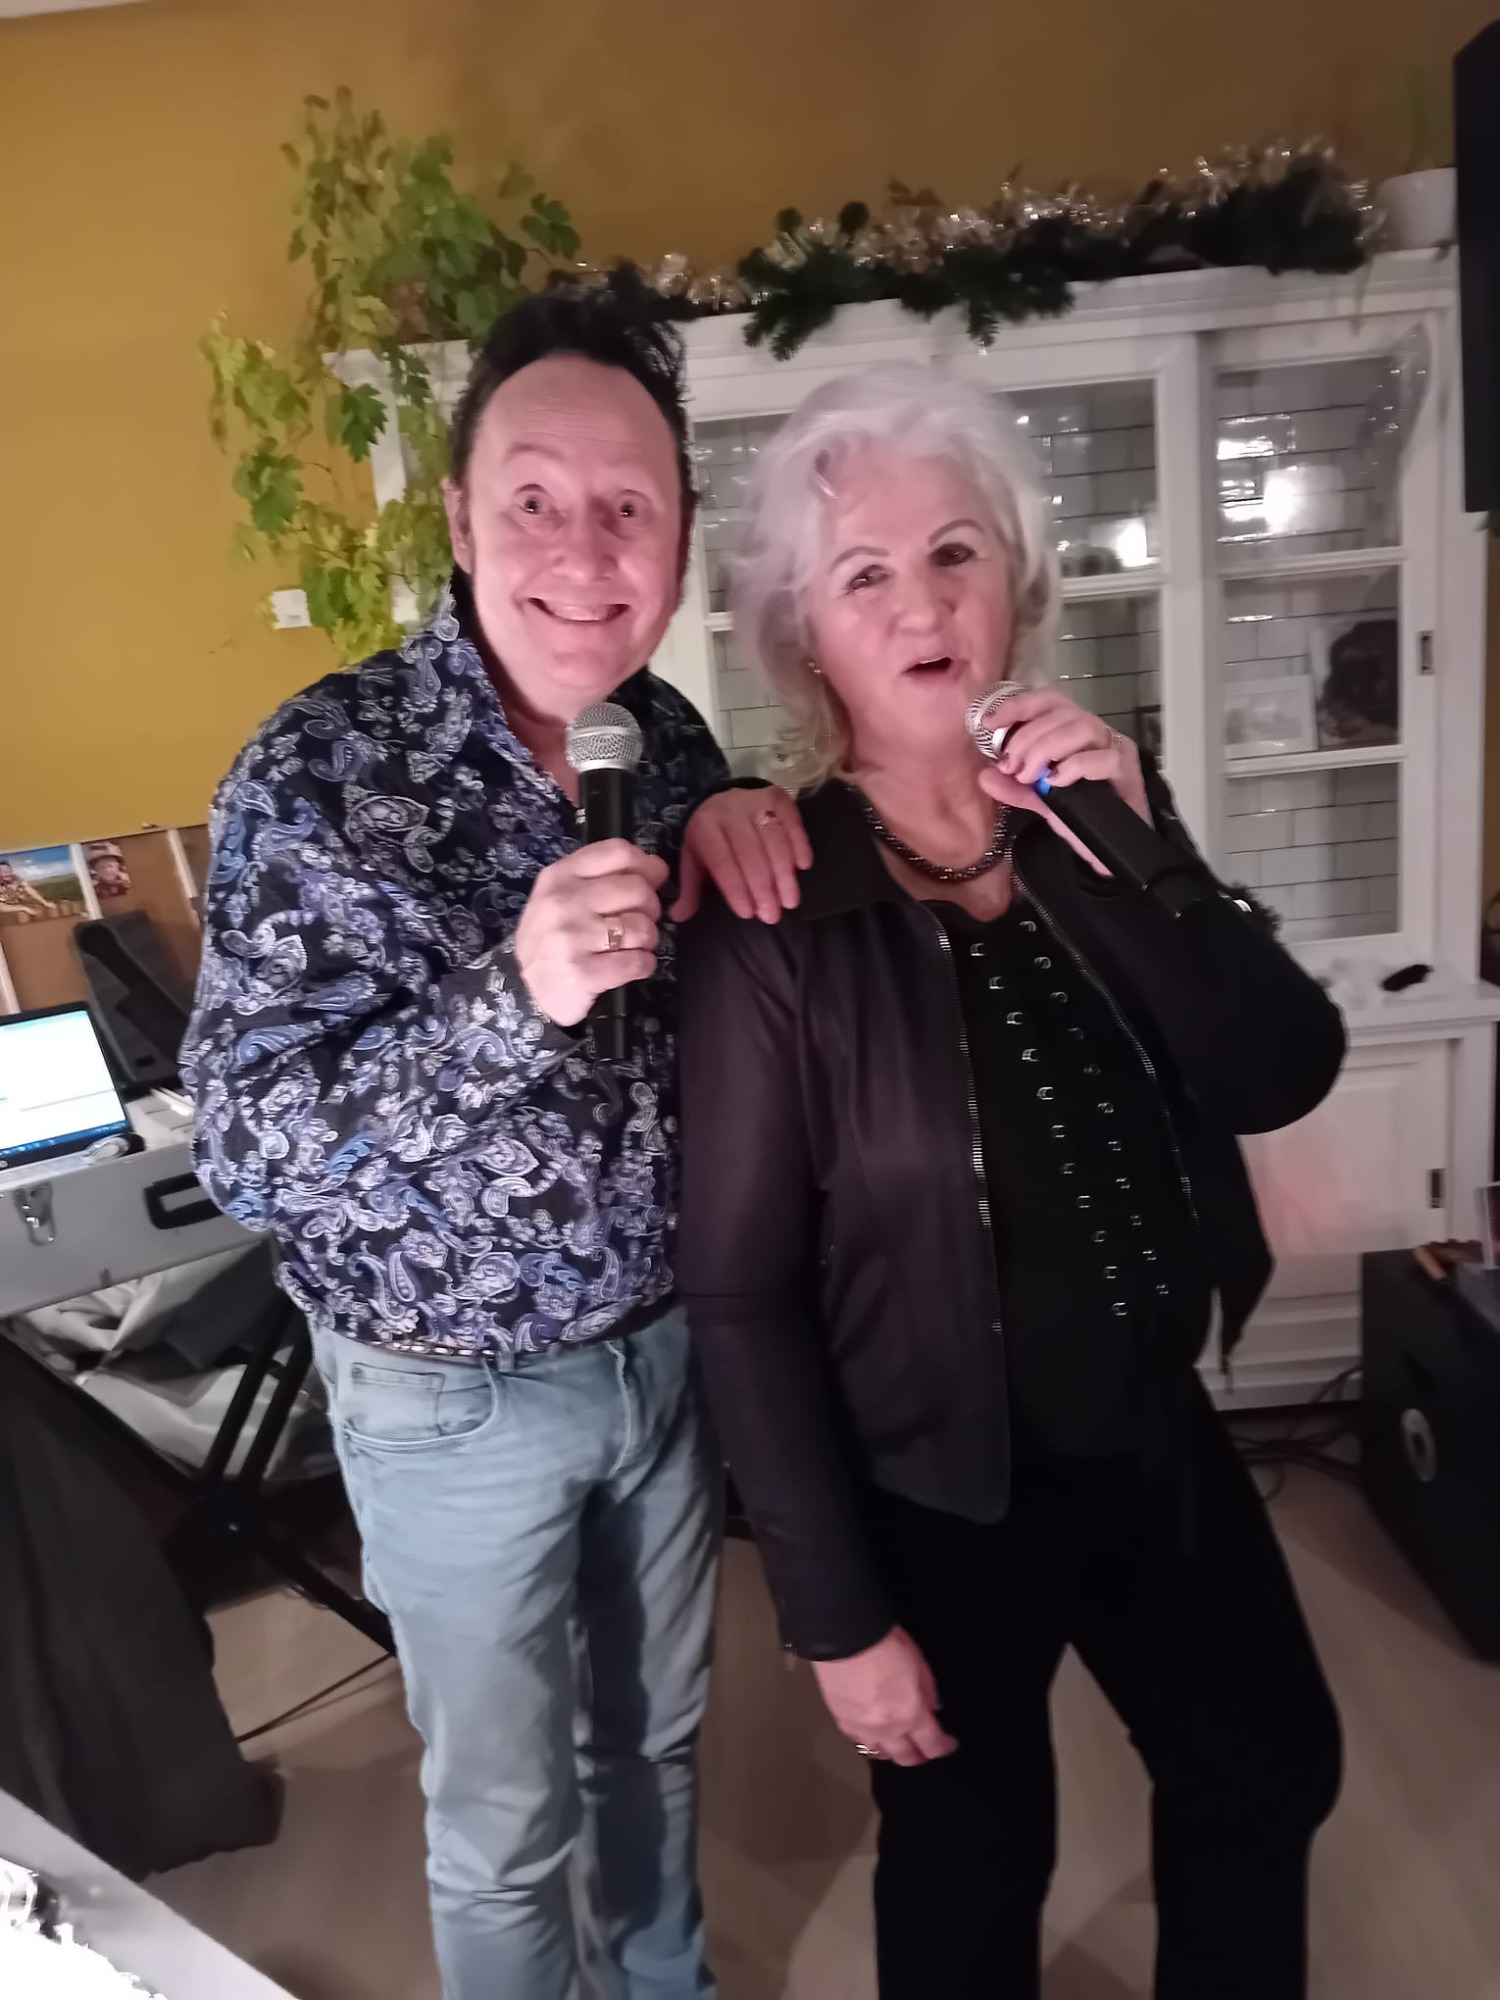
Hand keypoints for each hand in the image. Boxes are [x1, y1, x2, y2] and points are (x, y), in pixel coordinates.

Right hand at [515, 840, 668, 1027]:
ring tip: (632, 946)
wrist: (525, 991)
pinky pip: (638, 962)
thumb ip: (602, 876)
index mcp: (560, 876)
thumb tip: (656, 869)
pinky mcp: (584, 972)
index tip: (653, 881)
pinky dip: (644, 965)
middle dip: (650, 908)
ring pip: (642, 926)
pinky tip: (631, 966)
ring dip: (647, 939)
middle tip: (639, 922)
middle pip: (637, 889)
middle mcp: (564, 902)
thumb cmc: (551, 939)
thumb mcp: (562, 896)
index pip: (618, 852)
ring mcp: (572, 937)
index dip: (646, 866)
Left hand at [671, 786, 812, 924]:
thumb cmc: (709, 838)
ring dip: (784, 872)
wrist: (722, 799)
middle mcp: (730, 810)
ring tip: (789, 901)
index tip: (748, 914)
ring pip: (774, 838)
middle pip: (750, 851)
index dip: (736, 887)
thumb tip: (678, 916)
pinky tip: (802, 867)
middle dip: (763, 887)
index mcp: (705, 827)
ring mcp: (756, 801)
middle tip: (773, 915)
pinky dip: (799, 844)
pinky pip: (792, 821)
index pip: (722, 860)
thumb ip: (690, 889)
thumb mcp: (694, 860)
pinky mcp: (778, 797)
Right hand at [812, 1627, 956, 1767]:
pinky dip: (869, 1739)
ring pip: (880, 1754)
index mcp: (910, 1714)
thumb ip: (927, 1692)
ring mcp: (862, 1728)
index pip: (932, 1744)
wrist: (846, 1638)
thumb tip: (929, 1709)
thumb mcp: (919, 1664)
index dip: (944, 1747)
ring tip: (898, 1745)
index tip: (948, 1744)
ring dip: (893, 1751)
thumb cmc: (885, 1644)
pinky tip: (872, 1732)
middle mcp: (887, 1729)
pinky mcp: (842, 1721)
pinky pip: (859, 1740)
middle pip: (906, 1757)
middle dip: (919, 1756)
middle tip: (924, 1751)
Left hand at [977, 688, 1148, 873]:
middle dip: (1028, 737)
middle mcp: (1095, 732)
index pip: (1048, 701)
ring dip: (1047, 748)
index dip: (1019, 706)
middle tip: (1011, 766)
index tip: (991, 722)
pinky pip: (1104, 758)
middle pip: (1061, 713)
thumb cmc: (1081, 815)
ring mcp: (1114, 748)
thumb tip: (985, 776)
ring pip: (1082, 727)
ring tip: (1030, 775)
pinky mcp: (1127, 770)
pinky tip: (1056, 782)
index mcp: (1073, 730)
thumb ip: (1015, 787)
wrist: (1111, 847)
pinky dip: (1075, 766)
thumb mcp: (1040, 800)